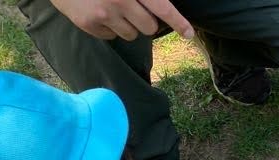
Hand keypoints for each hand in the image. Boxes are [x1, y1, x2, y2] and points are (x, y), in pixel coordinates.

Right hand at [51, 0, 193, 40]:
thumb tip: (159, 8)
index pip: (161, 6)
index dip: (178, 21)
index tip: (189, 34)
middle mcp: (119, 0)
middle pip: (149, 27)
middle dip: (146, 22)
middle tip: (132, 9)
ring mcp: (103, 15)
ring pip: (132, 35)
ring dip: (128, 26)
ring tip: (112, 9)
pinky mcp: (89, 25)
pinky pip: (112, 37)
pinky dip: (109, 29)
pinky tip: (98, 13)